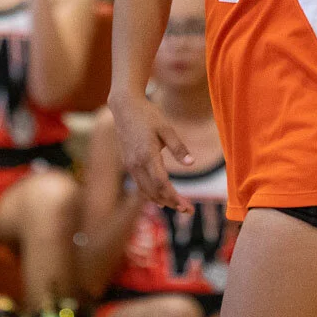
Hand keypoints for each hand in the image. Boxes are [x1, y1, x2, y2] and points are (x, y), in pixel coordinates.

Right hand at [108, 92, 192, 212]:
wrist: (125, 106)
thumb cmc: (148, 115)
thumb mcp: (166, 128)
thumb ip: (178, 147)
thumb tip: (192, 164)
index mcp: (147, 156)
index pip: (162, 184)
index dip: (174, 197)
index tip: (187, 207)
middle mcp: (136, 164)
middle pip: (154, 192)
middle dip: (171, 203)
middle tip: (188, 210)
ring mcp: (130, 165)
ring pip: (145, 190)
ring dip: (161, 200)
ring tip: (177, 206)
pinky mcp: (128, 163)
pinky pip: (139, 184)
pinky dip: (151, 193)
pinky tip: (160, 197)